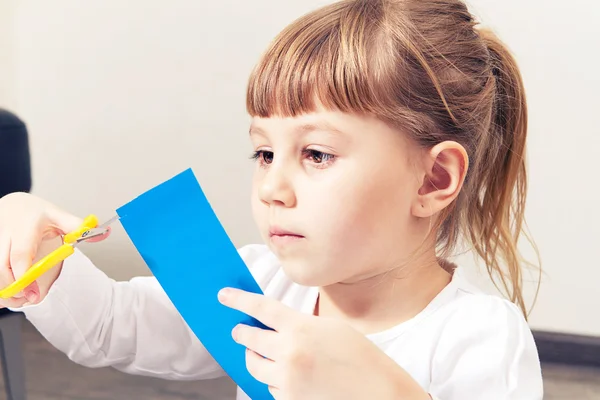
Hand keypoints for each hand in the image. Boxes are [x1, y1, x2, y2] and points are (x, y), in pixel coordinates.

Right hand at [0, 192, 109, 307]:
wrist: (13, 204)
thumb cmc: (37, 213)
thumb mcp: (59, 216)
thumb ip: (79, 227)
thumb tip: (105, 233)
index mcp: (26, 224)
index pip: (21, 255)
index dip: (26, 278)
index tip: (33, 295)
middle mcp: (4, 231)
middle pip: (1, 268)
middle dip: (13, 288)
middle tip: (27, 298)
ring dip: (3, 289)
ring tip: (18, 296)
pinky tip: (7, 290)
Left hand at [218, 288, 429, 399]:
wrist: (378, 392)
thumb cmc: (358, 357)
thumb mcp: (330, 329)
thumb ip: (299, 325)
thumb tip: (271, 324)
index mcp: (300, 328)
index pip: (260, 308)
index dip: (238, 300)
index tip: (223, 296)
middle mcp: (289, 352)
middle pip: (249, 338)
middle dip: (241, 333)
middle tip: (238, 330)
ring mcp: (287, 379)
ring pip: (254, 365)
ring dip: (255, 358)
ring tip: (264, 354)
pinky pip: (269, 387)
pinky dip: (274, 380)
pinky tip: (289, 376)